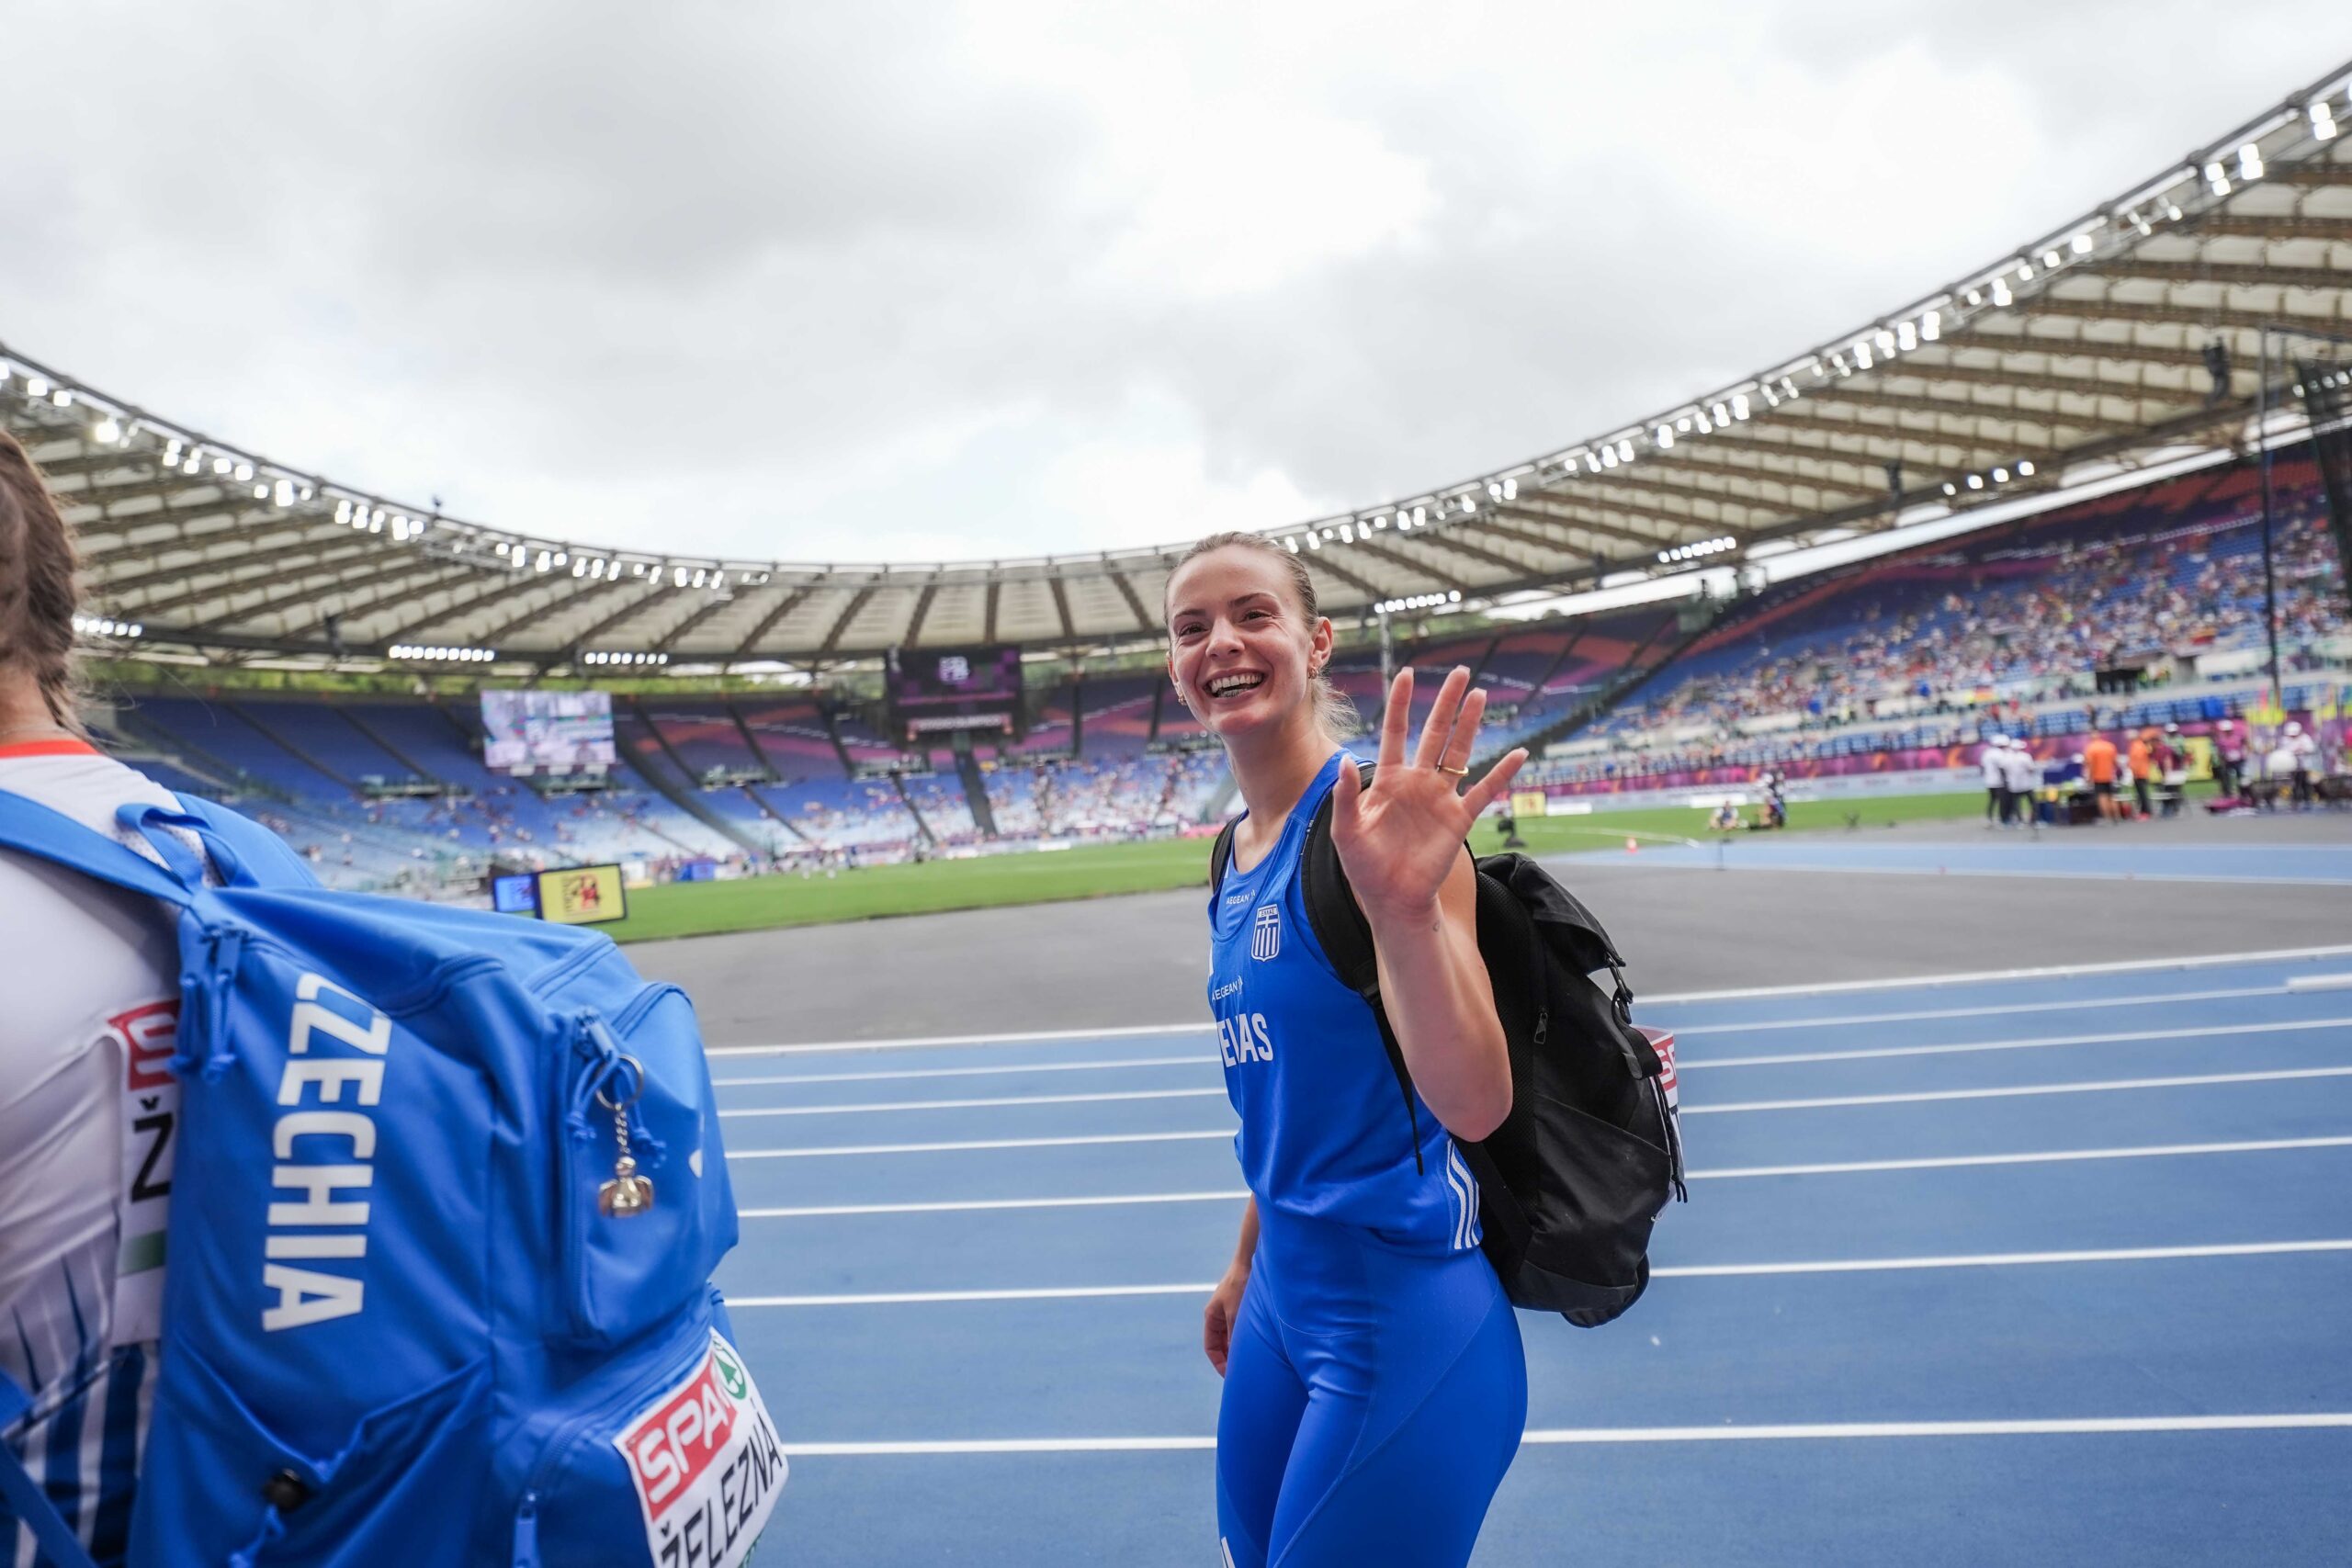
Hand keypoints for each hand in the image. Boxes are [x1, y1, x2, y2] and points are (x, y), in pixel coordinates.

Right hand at [1203, 1264, 1248, 1377]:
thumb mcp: (1236, 1314)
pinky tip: (1258, 1344)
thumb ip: (1233, 1336)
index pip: (1211, 1348)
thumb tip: (1235, 1357)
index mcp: (1211, 1317)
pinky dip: (1246, 1338)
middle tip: (1241, 1373)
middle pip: (1221, 1344)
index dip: (1219, 1363)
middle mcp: (1219, 1316)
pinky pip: (1240, 1329)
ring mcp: (1230, 1311)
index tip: (1230, 1376)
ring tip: (1251, 1361)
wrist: (1250, 1261)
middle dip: (1229, 1359)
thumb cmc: (1241, 1285)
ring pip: (1232, 1337)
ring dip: (1238, 1348)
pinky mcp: (1241, 1307)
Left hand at [1331, 667, 1527, 923]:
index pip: (1396, 733)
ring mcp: (1440, 798)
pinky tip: (1518, 754)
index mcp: (1388, 781)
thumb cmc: (1365, 867)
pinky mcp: (1459, 819)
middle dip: (1446, 703)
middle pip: (1435, 733)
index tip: (1407, 673)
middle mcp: (1417, 783)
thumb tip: (1344, 762)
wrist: (1392, 899)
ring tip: (1480, 696)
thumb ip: (1345, 797)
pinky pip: (1484, 791)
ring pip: (1459, 753)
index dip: (1401, 704)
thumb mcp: (1346, 831)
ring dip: (1470, 725)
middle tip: (1460, 673)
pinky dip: (1501, 774)